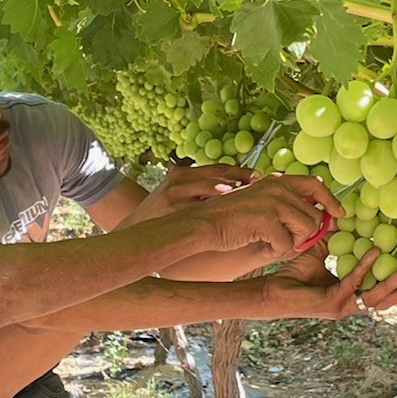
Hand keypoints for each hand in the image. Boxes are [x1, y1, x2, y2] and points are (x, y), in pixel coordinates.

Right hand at [123, 163, 259, 227]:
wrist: (133, 229)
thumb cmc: (162, 212)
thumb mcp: (178, 193)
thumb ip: (202, 187)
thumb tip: (237, 185)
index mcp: (183, 173)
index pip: (219, 168)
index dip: (242, 171)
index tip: (262, 176)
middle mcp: (180, 181)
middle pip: (219, 177)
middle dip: (243, 182)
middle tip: (264, 188)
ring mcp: (177, 197)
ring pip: (213, 194)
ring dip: (234, 196)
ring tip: (252, 201)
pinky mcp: (174, 214)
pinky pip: (204, 213)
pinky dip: (220, 215)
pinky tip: (235, 218)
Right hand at [194, 175, 344, 258]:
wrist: (203, 224)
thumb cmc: (231, 219)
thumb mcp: (261, 204)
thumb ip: (287, 208)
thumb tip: (319, 221)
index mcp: (277, 181)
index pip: (315, 185)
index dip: (330, 201)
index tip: (338, 214)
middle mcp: (278, 187)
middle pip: (314, 216)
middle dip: (306, 235)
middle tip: (288, 242)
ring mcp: (273, 202)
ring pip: (307, 229)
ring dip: (293, 243)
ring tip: (273, 243)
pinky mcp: (267, 220)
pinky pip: (287, 243)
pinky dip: (277, 250)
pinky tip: (262, 246)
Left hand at [262, 246, 396, 320]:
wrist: (269, 291)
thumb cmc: (292, 276)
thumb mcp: (319, 254)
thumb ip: (335, 241)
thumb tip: (344, 221)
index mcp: (350, 296)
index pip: (380, 293)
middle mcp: (349, 305)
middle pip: (385, 301)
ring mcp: (341, 306)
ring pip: (373, 297)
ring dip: (391, 284)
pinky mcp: (331, 303)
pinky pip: (353, 282)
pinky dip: (365, 268)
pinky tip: (374, 253)